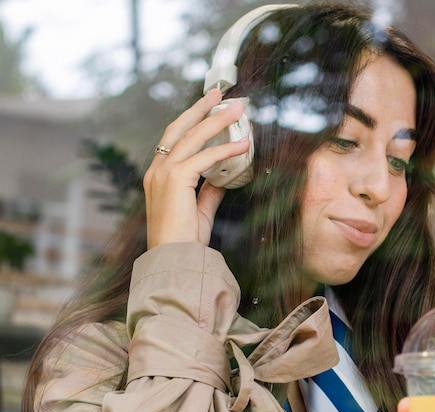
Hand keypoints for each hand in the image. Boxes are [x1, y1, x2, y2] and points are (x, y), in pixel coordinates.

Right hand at [143, 89, 250, 248]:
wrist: (174, 258)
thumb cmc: (184, 240)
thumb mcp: (200, 210)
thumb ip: (210, 191)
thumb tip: (225, 177)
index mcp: (158, 176)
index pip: (175, 140)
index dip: (192, 121)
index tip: (209, 108)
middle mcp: (157, 170)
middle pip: (180, 128)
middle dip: (201, 109)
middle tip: (220, 94)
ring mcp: (163, 173)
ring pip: (192, 137)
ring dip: (216, 121)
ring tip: (236, 110)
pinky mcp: (175, 180)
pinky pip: (204, 158)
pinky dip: (225, 150)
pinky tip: (242, 146)